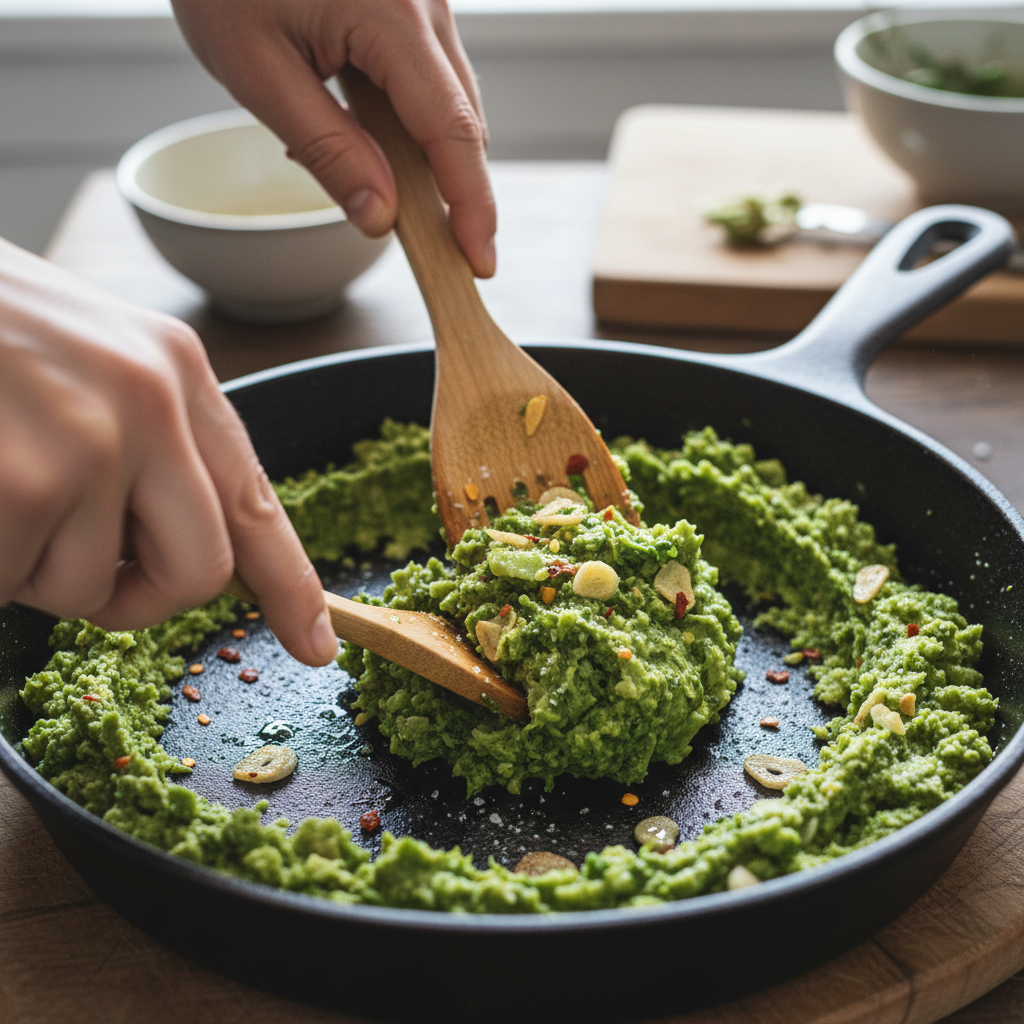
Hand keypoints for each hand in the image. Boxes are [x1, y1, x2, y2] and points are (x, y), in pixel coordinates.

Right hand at [0, 238, 337, 666]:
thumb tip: (175, 543)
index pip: (255, 502)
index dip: (292, 585)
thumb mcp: (86, 353)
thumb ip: (147, 438)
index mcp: (175, 370)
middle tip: (77, 570)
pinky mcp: (21, 488)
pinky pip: (15, 586)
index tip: (317, 643)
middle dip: (141, 598)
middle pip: (200, 573)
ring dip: (33, 567)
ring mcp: (86, 446)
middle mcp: (150, 404)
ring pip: (89, 590)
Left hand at [171, 0, 496, 277]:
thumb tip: (381, 217)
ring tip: (383, 191)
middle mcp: (425, 1)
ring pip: (451, 102)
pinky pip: (429, 77)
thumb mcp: (257, 70)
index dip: (470, 204)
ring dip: (430, 158)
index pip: (451, 131)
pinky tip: (368, 139)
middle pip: (463, 120)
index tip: (478, 261)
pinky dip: (412, 123)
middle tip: (438, 253)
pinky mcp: (412, 3)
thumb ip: (326, 149)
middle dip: (457, 192)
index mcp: (391, 15)